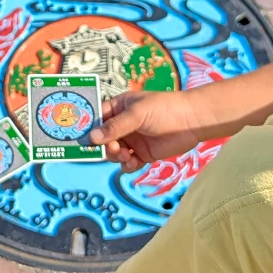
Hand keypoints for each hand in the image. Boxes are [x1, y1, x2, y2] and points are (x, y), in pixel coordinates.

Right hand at [89, 90, 205, 172]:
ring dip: (116, 156)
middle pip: (103, 139)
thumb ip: (115, 127)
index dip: (88, 128)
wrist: (192, 121)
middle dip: (105, 146)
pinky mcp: (143, 154)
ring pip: (114, 153)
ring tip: (127, 154)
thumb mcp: (137, 114)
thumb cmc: (164, 109)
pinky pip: (127, 163)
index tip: (80, 139)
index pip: (97, 118)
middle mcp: (123, 124)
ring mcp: (133, 140)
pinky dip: (127, 165)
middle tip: (114, 148)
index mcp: (119, 108)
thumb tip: (92, 138)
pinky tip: (134, 162)